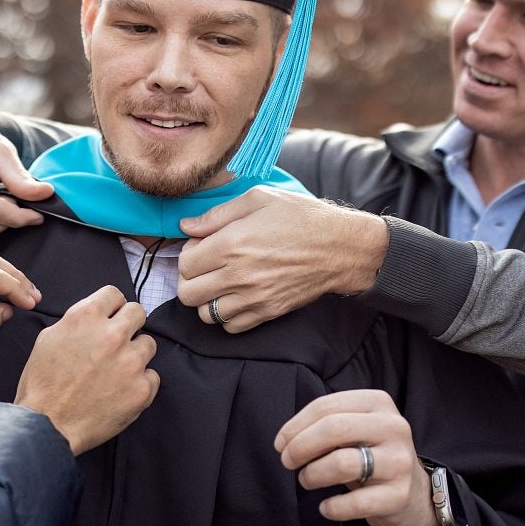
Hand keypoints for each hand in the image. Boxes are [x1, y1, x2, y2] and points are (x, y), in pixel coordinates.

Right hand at [13, 286, 159, 455]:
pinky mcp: (142, 388)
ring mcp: (131, 362)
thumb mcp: (49, 339)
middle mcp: (112, 335)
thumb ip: (77, 322)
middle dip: (129, 325)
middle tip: (117, 342)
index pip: (114, 294)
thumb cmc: (42, 385)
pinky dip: (139, 383)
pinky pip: (152, 376)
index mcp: (86, 317)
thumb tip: (98, 316)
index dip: (111, 307)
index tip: (110, 317)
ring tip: (115, 371)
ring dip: (135, 355)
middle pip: (138, 312)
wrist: (46, 426)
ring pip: (149, 344)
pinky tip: (119, 392)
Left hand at [175, 186, 388, 333]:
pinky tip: (238, 298)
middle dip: (191, 280)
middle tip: (207, 268)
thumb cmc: (302, 217)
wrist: (340, 247)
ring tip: (221, 285)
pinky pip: (230, 326)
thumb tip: (186, 226)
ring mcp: (254, 297)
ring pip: (205, 314)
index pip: (184, 264)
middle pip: (188, 293)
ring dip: (208, 300)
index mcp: (231, 244)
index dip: (188, 254)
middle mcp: (238, 274)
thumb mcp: (259, 198)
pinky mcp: (268, 311)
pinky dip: (228, 316)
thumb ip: (217, 213)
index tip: (203, 247)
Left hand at [276, 389, 438, 525]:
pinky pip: (353, 503)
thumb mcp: (355, 430)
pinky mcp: (399, 495)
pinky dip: (331, 507)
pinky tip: (326, 507)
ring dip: (312, 475)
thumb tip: (287, 440)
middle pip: (333, 429)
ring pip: (341, 463)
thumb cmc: (371, 456)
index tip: (281, 444)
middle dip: (300, 447)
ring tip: (308, 480)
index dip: (295, 426)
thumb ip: (326, 426)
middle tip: (288, 462)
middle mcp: (394, 428)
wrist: (411, 493)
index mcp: (379, 404)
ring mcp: (399, 462)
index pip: (326, 406)